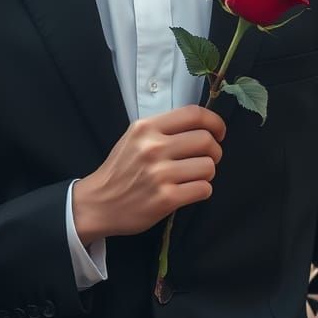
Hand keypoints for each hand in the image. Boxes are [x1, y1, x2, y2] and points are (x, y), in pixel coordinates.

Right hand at [72, 104, 225, 244]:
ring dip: (208, 172)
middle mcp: (153, 147)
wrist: (98, 203)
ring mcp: (159, 174)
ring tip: (195, 176)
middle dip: (215, 150)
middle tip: (208, 158)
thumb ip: (164, 128)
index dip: (215, 121)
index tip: (219, 132)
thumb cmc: (121, 169)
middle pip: (206, 140)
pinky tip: (190, 190)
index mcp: (147, 127)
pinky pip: (203, 189)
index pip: (193, 114)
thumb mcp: (135, 137)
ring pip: (209, 166)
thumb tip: (202, 125)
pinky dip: (202, 190)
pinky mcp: (165, 199)